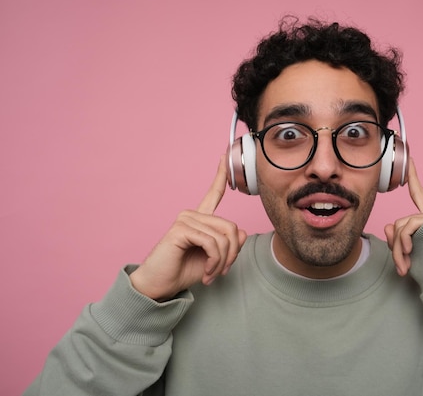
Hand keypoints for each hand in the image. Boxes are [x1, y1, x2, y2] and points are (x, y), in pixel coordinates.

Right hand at [130, 155, 246, 300]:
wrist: (160, 286)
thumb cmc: (183, 272)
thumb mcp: (214, 259)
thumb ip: (228, 245)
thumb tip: (242, 232)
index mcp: (199, 219)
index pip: (213, 194)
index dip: (221, 176)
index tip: (224, 156)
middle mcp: (192, 215)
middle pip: (231, 227)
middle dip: (232, 254)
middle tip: (222, 271)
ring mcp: (185, 220)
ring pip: (223, 238)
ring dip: (222, 262)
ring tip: (211, 275)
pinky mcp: (180, 229)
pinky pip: (212, 243)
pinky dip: (214, 262)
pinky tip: (206, 273)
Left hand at [384, 158, 422, 275]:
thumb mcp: (413, 253)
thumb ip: (400, 239)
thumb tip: (388, 227)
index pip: (418, 194)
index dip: (413, 177)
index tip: (410, 161)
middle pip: (401, 223)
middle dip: (395, 246)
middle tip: (400, 267)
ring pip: (401, 227)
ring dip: (398, 250)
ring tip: (403, 268)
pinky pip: (408, 227)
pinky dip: (403, 242)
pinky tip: (409, 254)